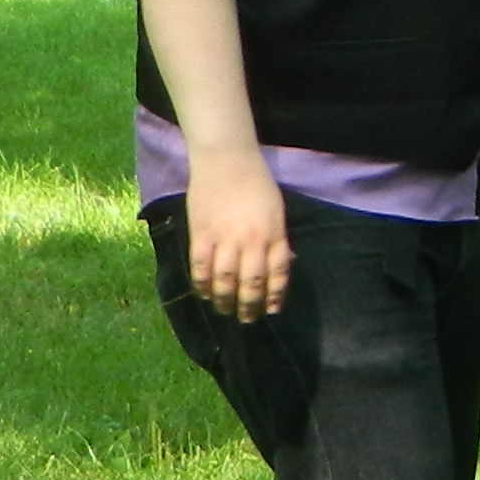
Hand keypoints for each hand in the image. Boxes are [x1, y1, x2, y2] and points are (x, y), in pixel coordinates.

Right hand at [184, 144, 293, 322]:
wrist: (227, 161)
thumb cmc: (256, 184)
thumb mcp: (277, 212)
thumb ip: (277, 239)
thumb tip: (278, 267)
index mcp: (274, 234)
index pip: (278, 274)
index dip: (274, 296)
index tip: (271, 310)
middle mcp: (252, 240)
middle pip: (251, 283)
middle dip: (249, 306)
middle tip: (247, 319)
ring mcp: (225, 238)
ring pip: (225, 281)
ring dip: (225, 301)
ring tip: (225, 310)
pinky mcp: (201, 235)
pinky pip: (200, 268)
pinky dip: (202, 286)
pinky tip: (205, 294)